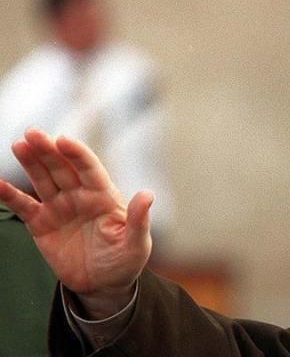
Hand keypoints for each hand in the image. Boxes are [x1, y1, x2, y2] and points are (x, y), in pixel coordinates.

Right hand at [0, 128, 152, 318]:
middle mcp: (80, 196)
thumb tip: (148, 194)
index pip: (90, 170)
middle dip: (49, 150)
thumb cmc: (125, 262)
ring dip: (31, 162)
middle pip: (62, 168)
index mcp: (104, 197)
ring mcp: (60, 207)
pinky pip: (23, 206)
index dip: (77, 154)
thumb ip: (139, 220)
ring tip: (19, 145)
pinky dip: (10, 195)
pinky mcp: (42, 224)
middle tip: (33, 133)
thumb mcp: (137, 244)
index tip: (64, 140)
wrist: (103, 285)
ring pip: (43, 179)